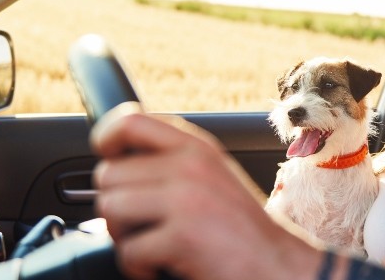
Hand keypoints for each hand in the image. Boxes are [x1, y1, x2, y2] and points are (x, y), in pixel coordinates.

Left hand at [91, 104, 319, 278]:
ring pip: (109, 208)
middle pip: (108, 174)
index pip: (130, 120)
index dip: (106, 138)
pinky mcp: (182, 236)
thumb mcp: (213, 176)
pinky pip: (127, 250)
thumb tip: (115, 162)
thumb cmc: (242, 230)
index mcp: (197, 148)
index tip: (107, 158)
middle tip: (141, 225)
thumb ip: (173, 161)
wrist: (278, 266)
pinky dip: (138, 268)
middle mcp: (191, 166)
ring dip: (124, 237)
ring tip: (152, 245)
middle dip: (116, 207)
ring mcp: (186, 199)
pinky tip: (162, 266)